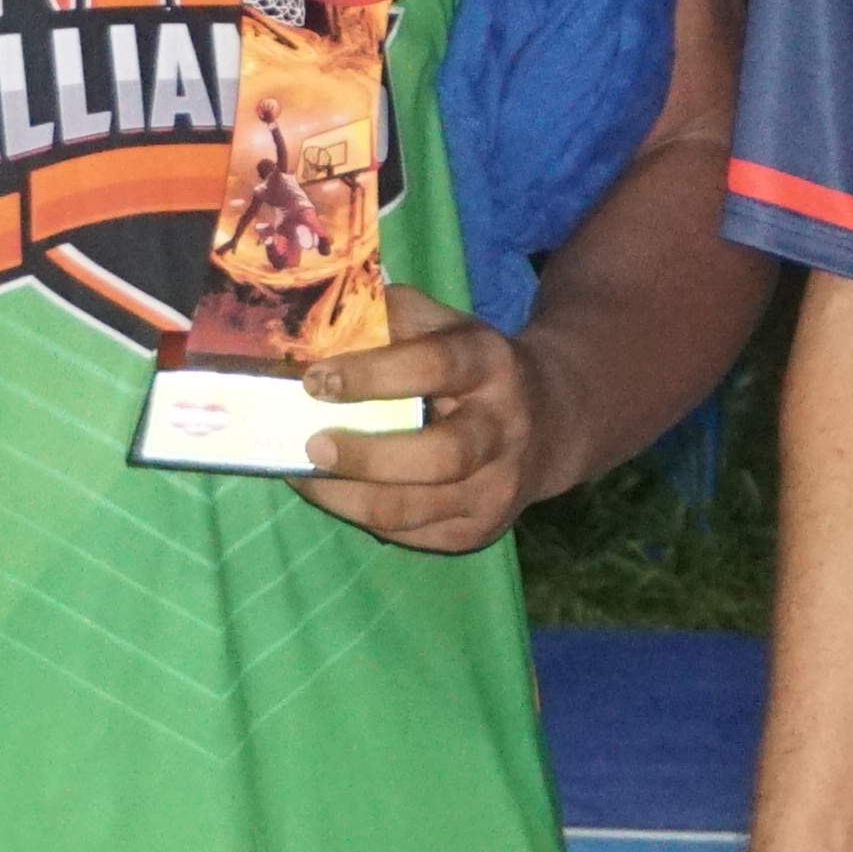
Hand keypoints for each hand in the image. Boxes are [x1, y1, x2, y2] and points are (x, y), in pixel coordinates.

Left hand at [295, 286, 539, 554]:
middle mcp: (503, 429)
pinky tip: (333, 493)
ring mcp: (496, 487)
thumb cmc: (472, 369)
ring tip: (304, 476)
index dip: (371, 375)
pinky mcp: (479, 528)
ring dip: (347, 496)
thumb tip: (317, 328)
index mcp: (491, 365)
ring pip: (414, 507)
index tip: (315, 381)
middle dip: (366, 456)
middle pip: (439, 455)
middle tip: (311, 445)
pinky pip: (409, 534)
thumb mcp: (445, 327)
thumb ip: (392, 318)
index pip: (434, 366)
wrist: (548, 423)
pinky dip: (360, 516)